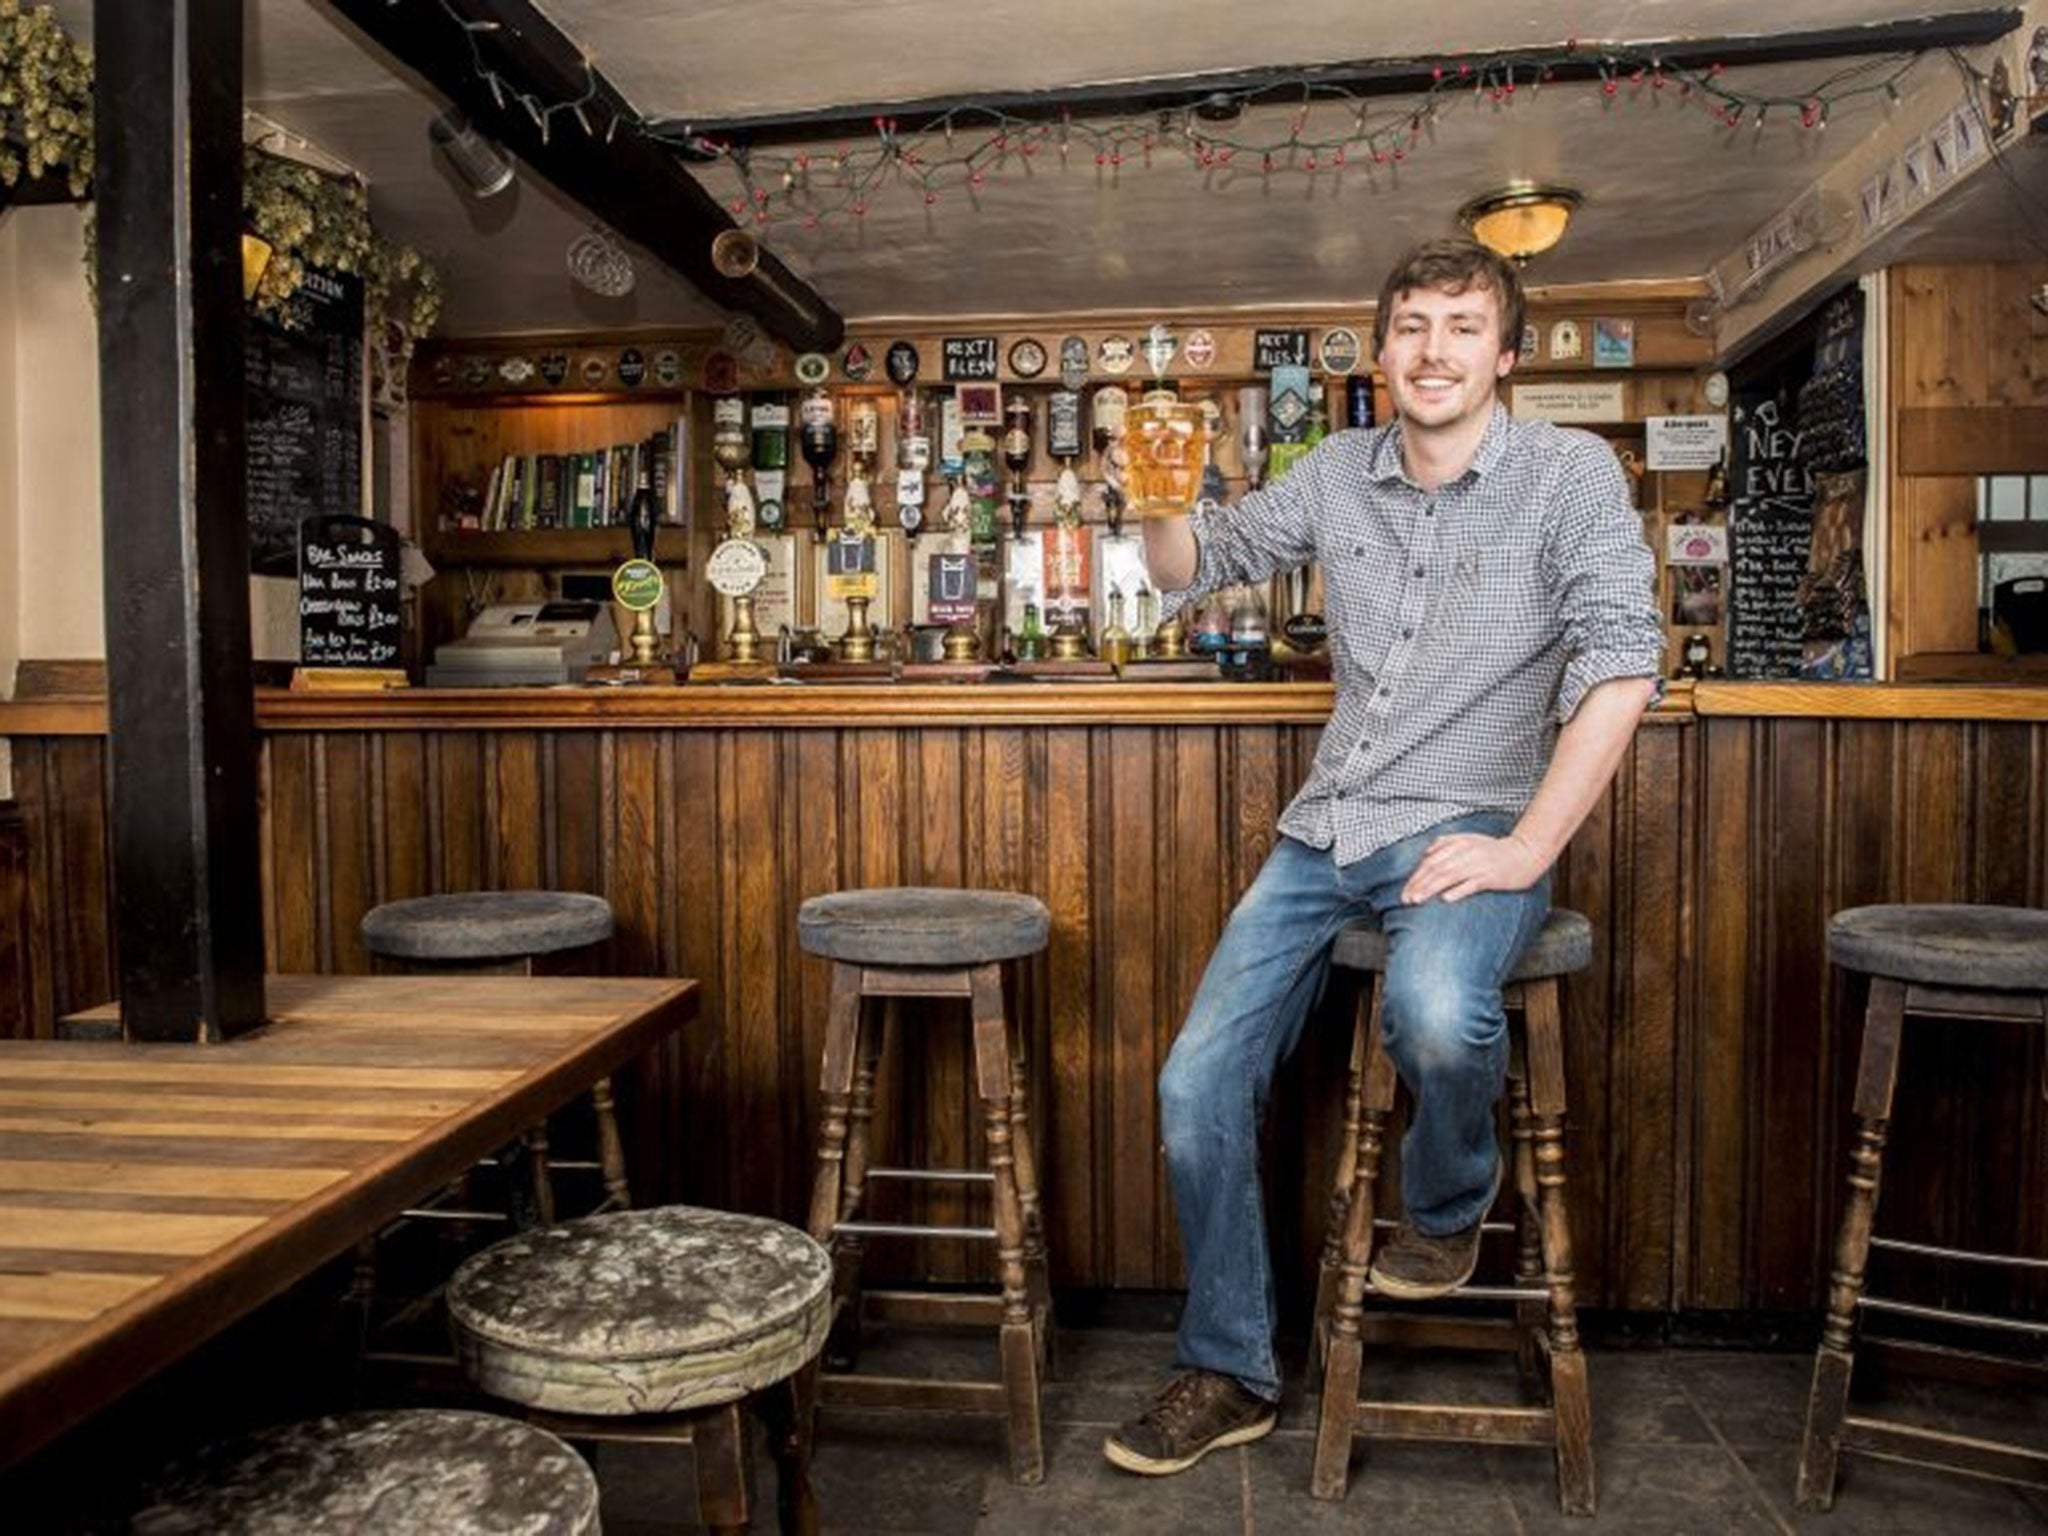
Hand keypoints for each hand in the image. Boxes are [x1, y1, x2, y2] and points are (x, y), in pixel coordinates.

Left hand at [1400, 832, 1546, 905]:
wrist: (1525, 853)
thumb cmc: (1495, 850)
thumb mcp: (1470, 840)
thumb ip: (1447, 843)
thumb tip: (1427, 852)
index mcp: (1459, 844)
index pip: (1431, 861)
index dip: (1416, 877)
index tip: (1405, 891)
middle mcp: (1466, 853)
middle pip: (1436, 869)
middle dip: (1418, 885)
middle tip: (1405, 899)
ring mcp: (1479, 865)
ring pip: (1449, 877)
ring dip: (1431, 889)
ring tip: (1417, 900)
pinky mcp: (1491, 877)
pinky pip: (1472, 884)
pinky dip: (1458, 891)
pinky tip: (1446, 899)